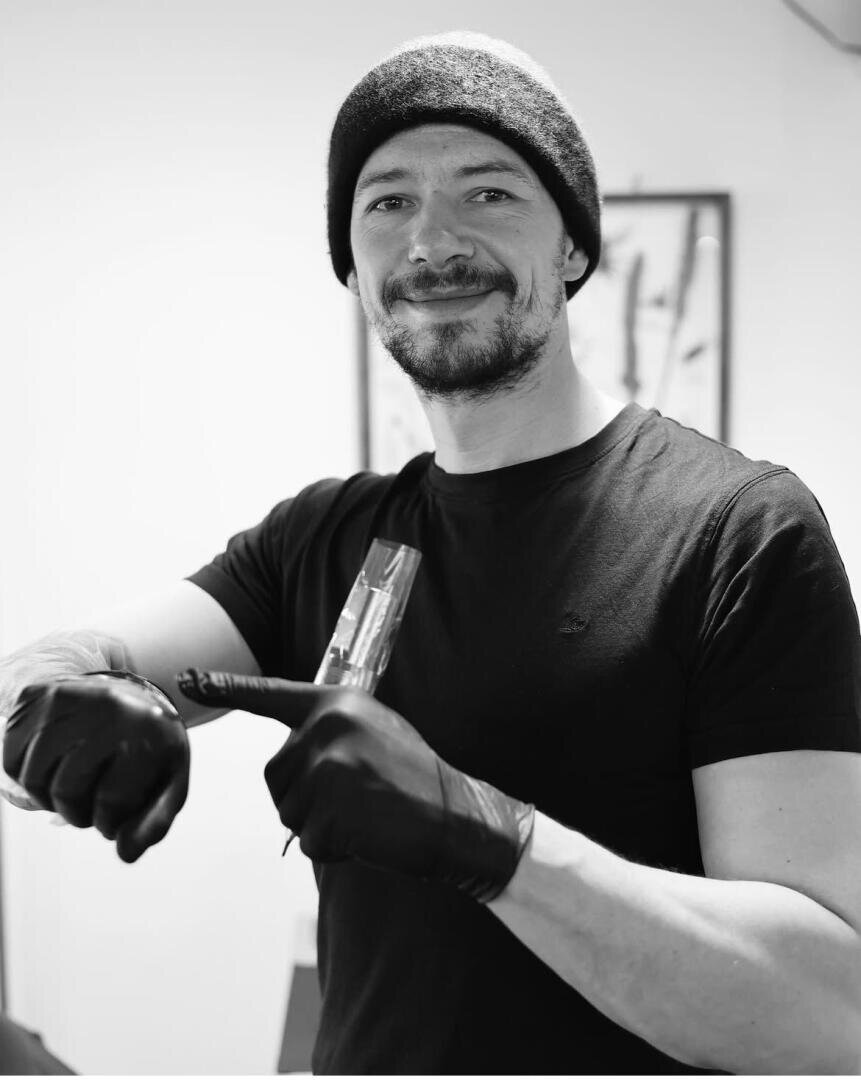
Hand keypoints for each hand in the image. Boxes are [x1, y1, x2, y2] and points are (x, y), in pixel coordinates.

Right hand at [3, 672, 189, 861]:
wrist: (130, 694)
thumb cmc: (148, 747)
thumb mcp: (169, 780)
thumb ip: (155, 821)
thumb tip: (126, 853)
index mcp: (148, 729)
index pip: (113, 800)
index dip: (111, 823)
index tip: (115, 818)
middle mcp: (108, 706)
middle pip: (68, 791)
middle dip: (78, 814)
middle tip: (91, 806)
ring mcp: (69, 697)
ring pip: (34, 779)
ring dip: (50, 799)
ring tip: (74, 787)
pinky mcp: (35, 697)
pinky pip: (11, 763)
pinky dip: (27, 778)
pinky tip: (55, 766)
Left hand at [176, 668, 534, 901]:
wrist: (459, 816)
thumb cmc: (415, 778)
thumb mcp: (374, 731)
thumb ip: (330, 731)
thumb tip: (289, 756)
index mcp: (336, 703)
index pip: (271, 696)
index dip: (227, 687)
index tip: (187, 678)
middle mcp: (327, 727)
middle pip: (276, 776)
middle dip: (305, 798)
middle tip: (358, 797)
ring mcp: (328, 767)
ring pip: (289, 812)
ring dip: (321, 824)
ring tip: (367, 812)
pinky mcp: (331, 809)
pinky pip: (307, 841)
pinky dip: (333, 848)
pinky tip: (369, 833)